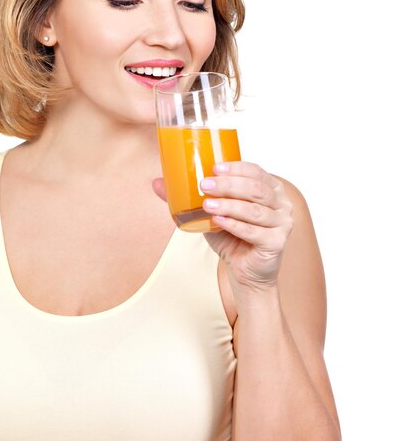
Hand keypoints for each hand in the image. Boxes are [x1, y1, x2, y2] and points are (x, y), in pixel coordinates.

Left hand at [152, 161, 293, 290]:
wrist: (245, 273)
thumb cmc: (231, 238)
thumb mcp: (209, 214)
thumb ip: (189, 198)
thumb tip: (157, 183)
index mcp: (269, 189)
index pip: (256, 171)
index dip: (236, 167)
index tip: (214, 167)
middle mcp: (281, 203)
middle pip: (255, 188)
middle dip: (228, 185)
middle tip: (205, 185)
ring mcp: (282, 223)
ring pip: (255, 210)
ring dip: (229, 205)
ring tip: (207, 204)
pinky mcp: (277, 242)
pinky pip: (254, 231)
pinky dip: (234, 225)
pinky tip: (218, 221)